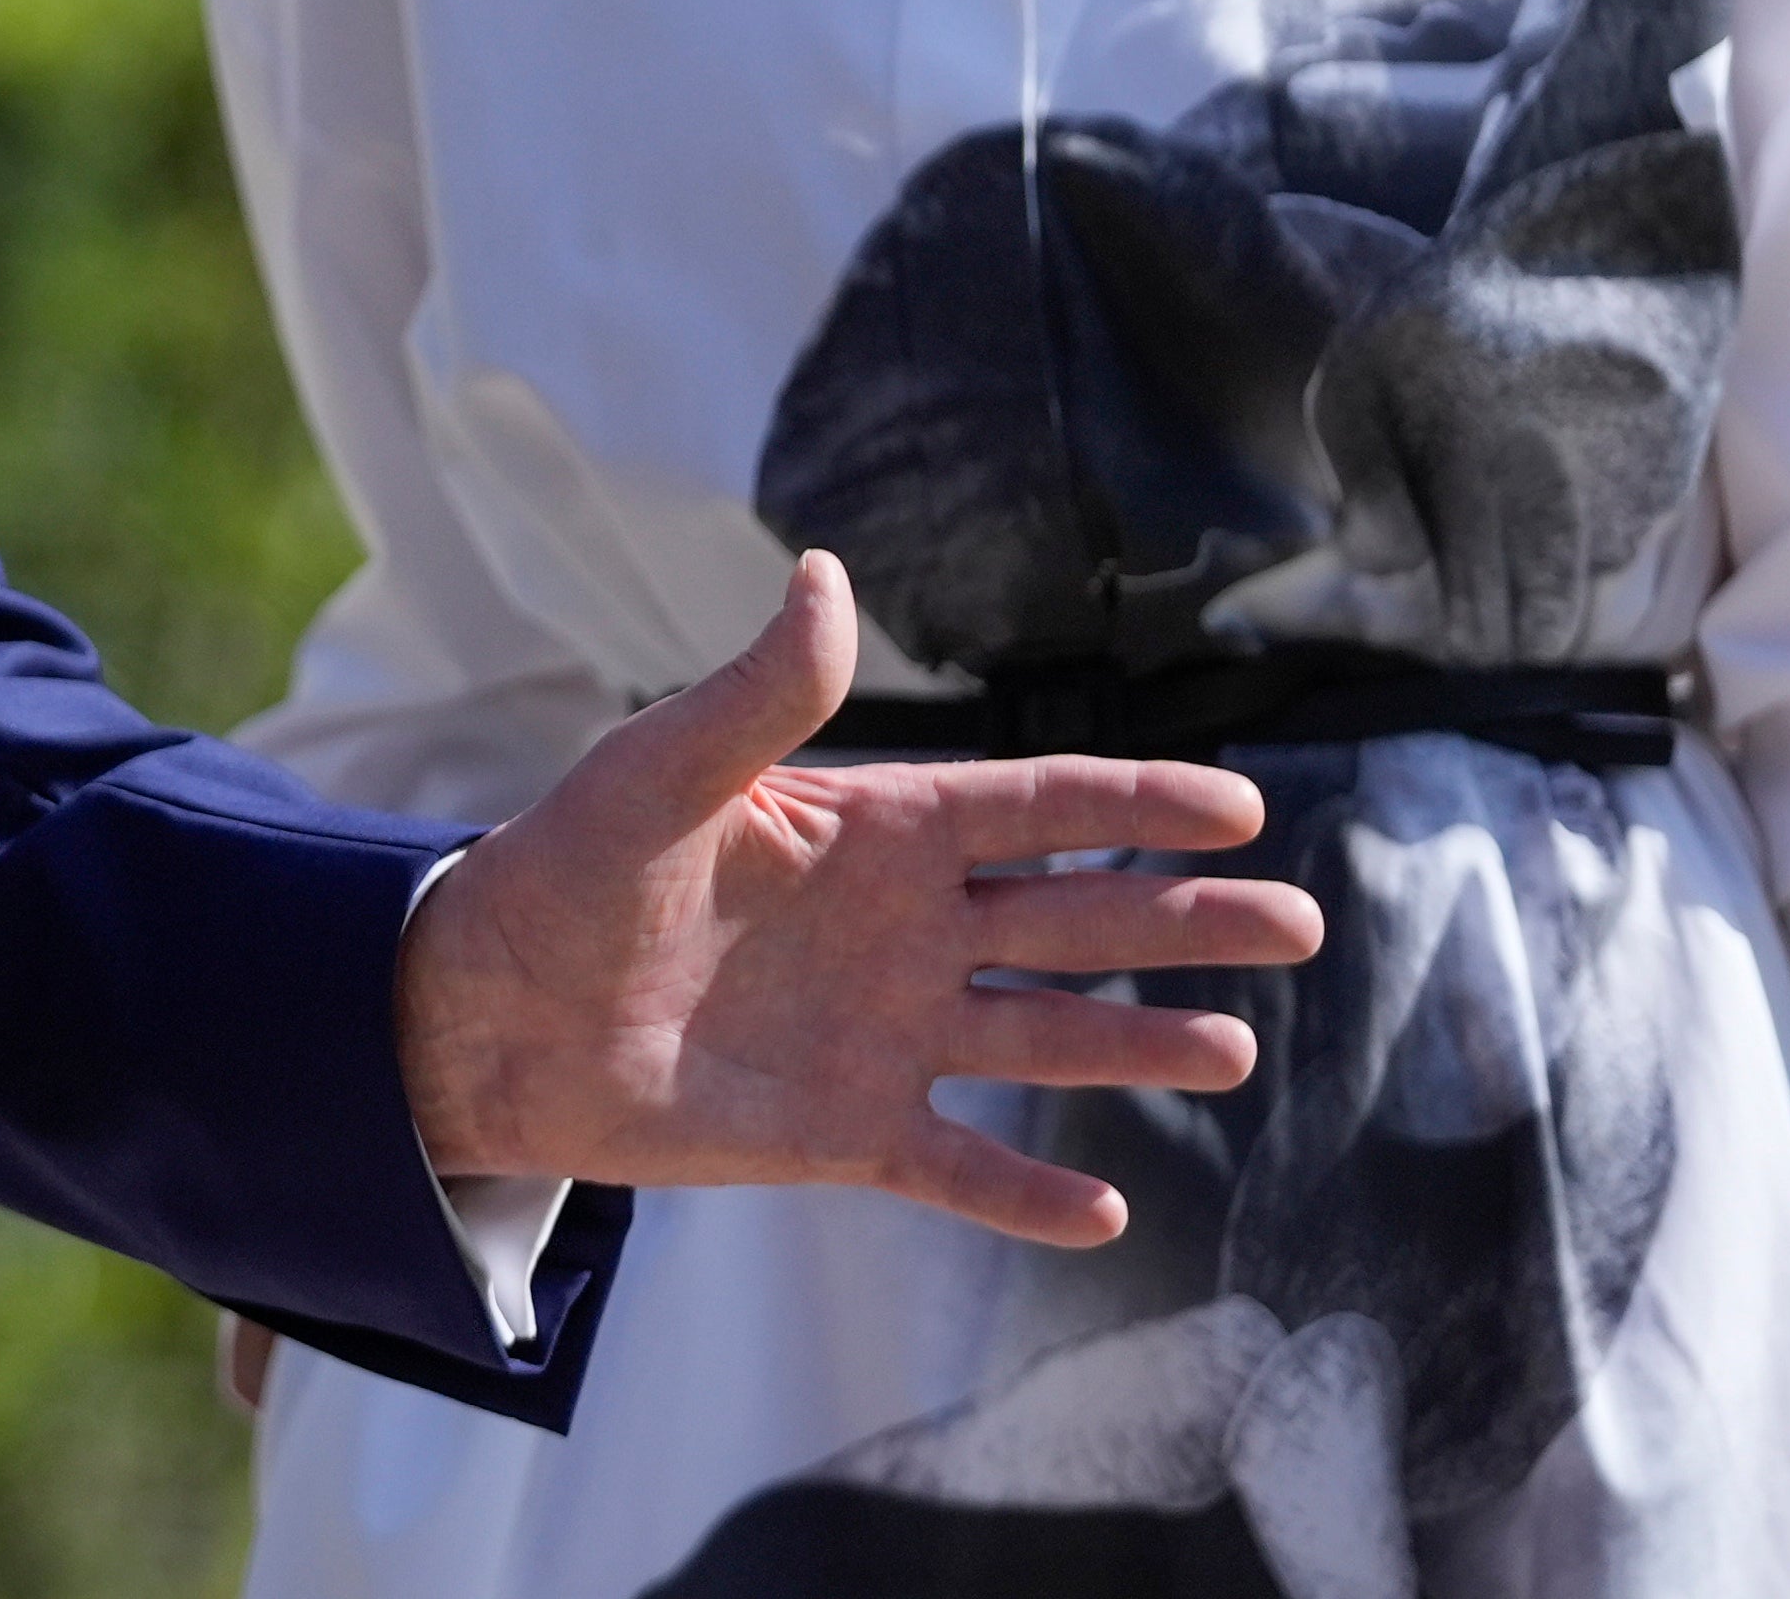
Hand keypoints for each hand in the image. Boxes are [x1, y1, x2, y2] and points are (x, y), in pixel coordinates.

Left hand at [395, 550, 1323, 1244]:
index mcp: (876, 828)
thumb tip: (824, 574)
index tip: (1239, 805)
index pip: (1037, 808)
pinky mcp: (845, 1129)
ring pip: (1045, 1037)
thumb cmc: (565, 870)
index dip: (1137, 804)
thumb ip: (758, 693)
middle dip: (1185, 922)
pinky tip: (1106, 1214)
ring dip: (1139, 1047)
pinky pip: (958, 1162)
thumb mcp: (660, 772)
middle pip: (1076, 919)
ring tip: (1238, 1051)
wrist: (489, 1011)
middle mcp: (905, 928)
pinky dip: (1024, 1192)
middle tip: (1299, 924)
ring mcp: (885, 1032)